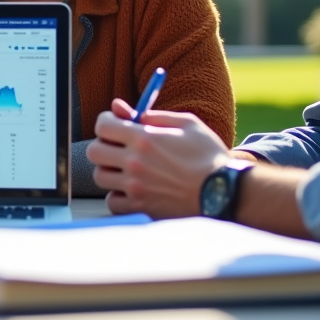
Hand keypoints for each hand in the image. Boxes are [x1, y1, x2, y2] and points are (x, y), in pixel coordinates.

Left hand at [86, 99, 228, 218]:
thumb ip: (154, 115)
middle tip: (118, 147)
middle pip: (95, 151)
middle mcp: (135, 162)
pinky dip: (117, 196)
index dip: (106, 121)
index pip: (103, 125)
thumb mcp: (187, 124)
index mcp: (144, 138)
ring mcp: (136, 187)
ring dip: (109, 171)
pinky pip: (112, 202)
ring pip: (100, 177)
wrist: (224, 191)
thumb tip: (129, 111)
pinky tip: (131, 190)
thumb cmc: (208, 155)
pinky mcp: (141, 207)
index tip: (115, 123)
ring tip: (126, 169)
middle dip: (104, 145)